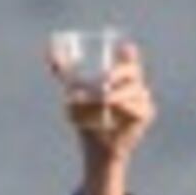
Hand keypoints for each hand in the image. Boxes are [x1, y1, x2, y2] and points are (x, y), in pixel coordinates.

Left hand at [58, 37, 155, 194]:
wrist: (96, 146)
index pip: (129, 58)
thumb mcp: (74, 93)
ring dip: (110, 95)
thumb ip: (65, 74)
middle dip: (117, 72)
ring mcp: (142, 98)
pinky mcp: (145, 114)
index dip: (128, 52)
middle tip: (102, 79)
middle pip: (133, 70)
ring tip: (92, 101)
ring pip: (130, 90)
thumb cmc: (87, 117)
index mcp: (120, 75)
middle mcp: (134, 84)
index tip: (125, 48)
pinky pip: (135, 106)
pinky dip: (121, 107)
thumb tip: (50, 54)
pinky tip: (110, 113)